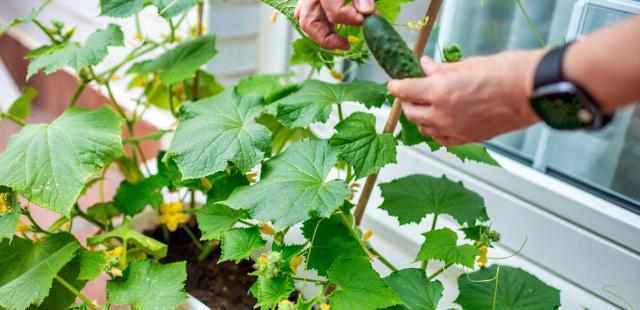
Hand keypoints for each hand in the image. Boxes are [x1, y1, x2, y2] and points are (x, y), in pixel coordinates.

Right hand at [294, 0, 375, 49]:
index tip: (368, 20)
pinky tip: (334, 29)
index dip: (353, 20)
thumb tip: (367, 12)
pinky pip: (307, 14)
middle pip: (308, 22)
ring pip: (304, 19)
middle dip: (327, 39)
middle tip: (345, 45)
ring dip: (321, 34)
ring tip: (340, 40)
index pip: (335, 13)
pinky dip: (319, 25)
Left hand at [388, 51, 545, 145]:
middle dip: (406, 102)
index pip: (406, 90)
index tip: (394, 84)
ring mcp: (454, 129)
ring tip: (423, 107)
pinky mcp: (467, 139)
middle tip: (409, 94)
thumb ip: (442, 69)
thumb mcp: (467, 64)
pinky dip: (434, 132)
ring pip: (424, 128)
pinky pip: (441, 139)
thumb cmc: (506, 73)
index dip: (397, 86)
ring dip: (419, 117)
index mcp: (440, 90)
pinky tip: (437, 123)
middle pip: (411, 112)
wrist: (531, 92)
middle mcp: (443, 113)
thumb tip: (426, 66)